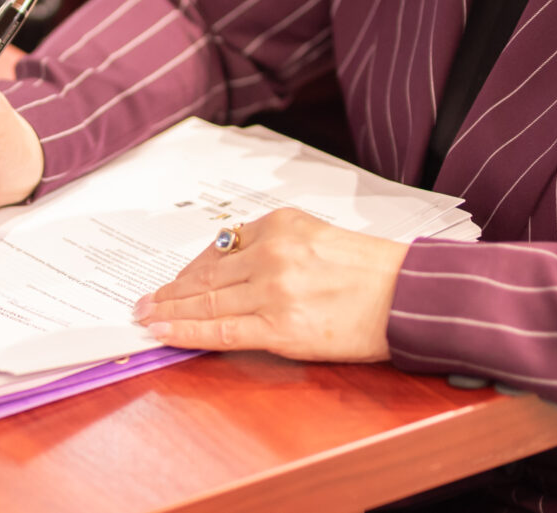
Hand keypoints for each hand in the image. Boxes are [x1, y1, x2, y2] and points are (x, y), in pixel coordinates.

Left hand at [133, 209, 408, 361]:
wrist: (410, 296)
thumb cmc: (373, 271)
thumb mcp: (319, 238)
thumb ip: (279, 246)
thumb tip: (238, 266)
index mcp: (282, 224)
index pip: (223, 246)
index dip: (192, 267)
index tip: (174, 278)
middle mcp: (273, 252)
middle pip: (208, 273)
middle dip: (173, 288)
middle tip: (146, 299)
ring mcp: (273, 289)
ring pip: (208, 300)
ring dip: (171, 309)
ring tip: (147, 316)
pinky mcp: (280, 327)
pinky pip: (221, 330)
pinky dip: (187, 331)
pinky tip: (165, 331)